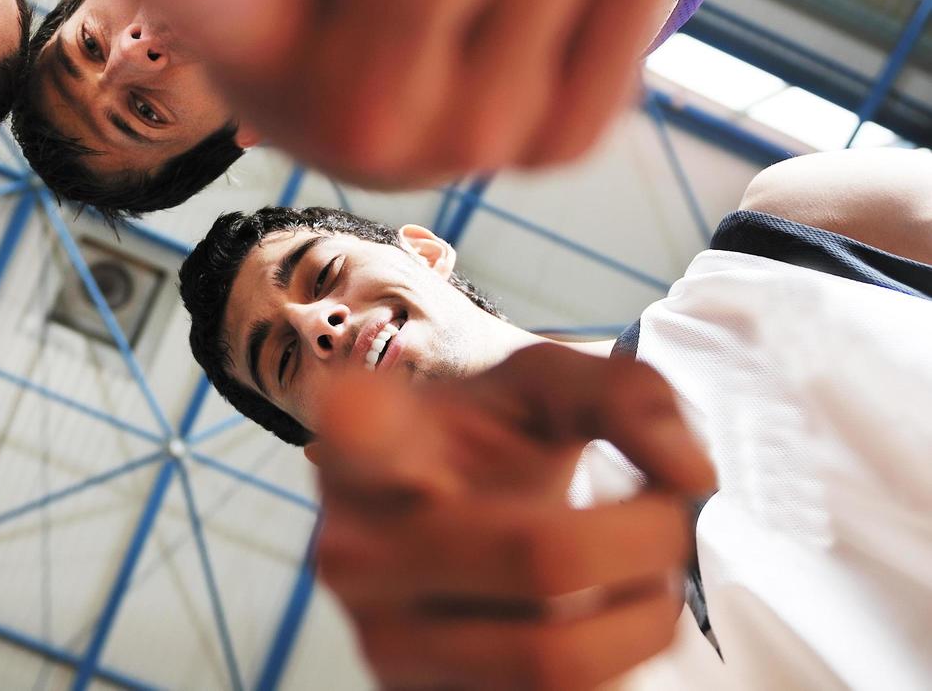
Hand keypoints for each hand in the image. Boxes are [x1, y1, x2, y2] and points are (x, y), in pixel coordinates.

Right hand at [311, 344, 714, 689]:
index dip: (367, 423)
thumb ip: (626, 396)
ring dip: (643, 619)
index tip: (371, 406)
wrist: (436, 506)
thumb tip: (691, 478)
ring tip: (646, 577)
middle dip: (647, 541)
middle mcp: (355, 551)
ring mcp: (383, 643)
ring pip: (556, 662)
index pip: (358, 433)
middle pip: (544, 559)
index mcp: (368, 452)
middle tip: (671, 518)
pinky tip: (606, 619)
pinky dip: (612, 663)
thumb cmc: (488, 436)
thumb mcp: (543, 384)